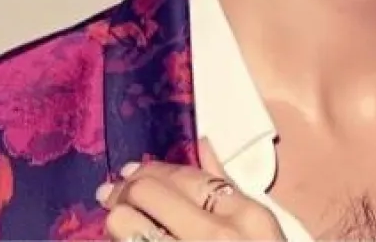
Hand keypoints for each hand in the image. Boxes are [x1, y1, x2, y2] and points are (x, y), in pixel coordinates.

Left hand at [96, 138, 286, 240]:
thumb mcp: (261, 227)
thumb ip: (230, 185)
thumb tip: (204, 144)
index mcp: (248, 216)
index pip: (188, 176)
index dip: (152, 171)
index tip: (132, 174)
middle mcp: (217, 236)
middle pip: (149, 193)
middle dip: (125, 191)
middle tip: (114, 196)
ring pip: (126, 225)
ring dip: (117, 222)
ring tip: (119, 223)